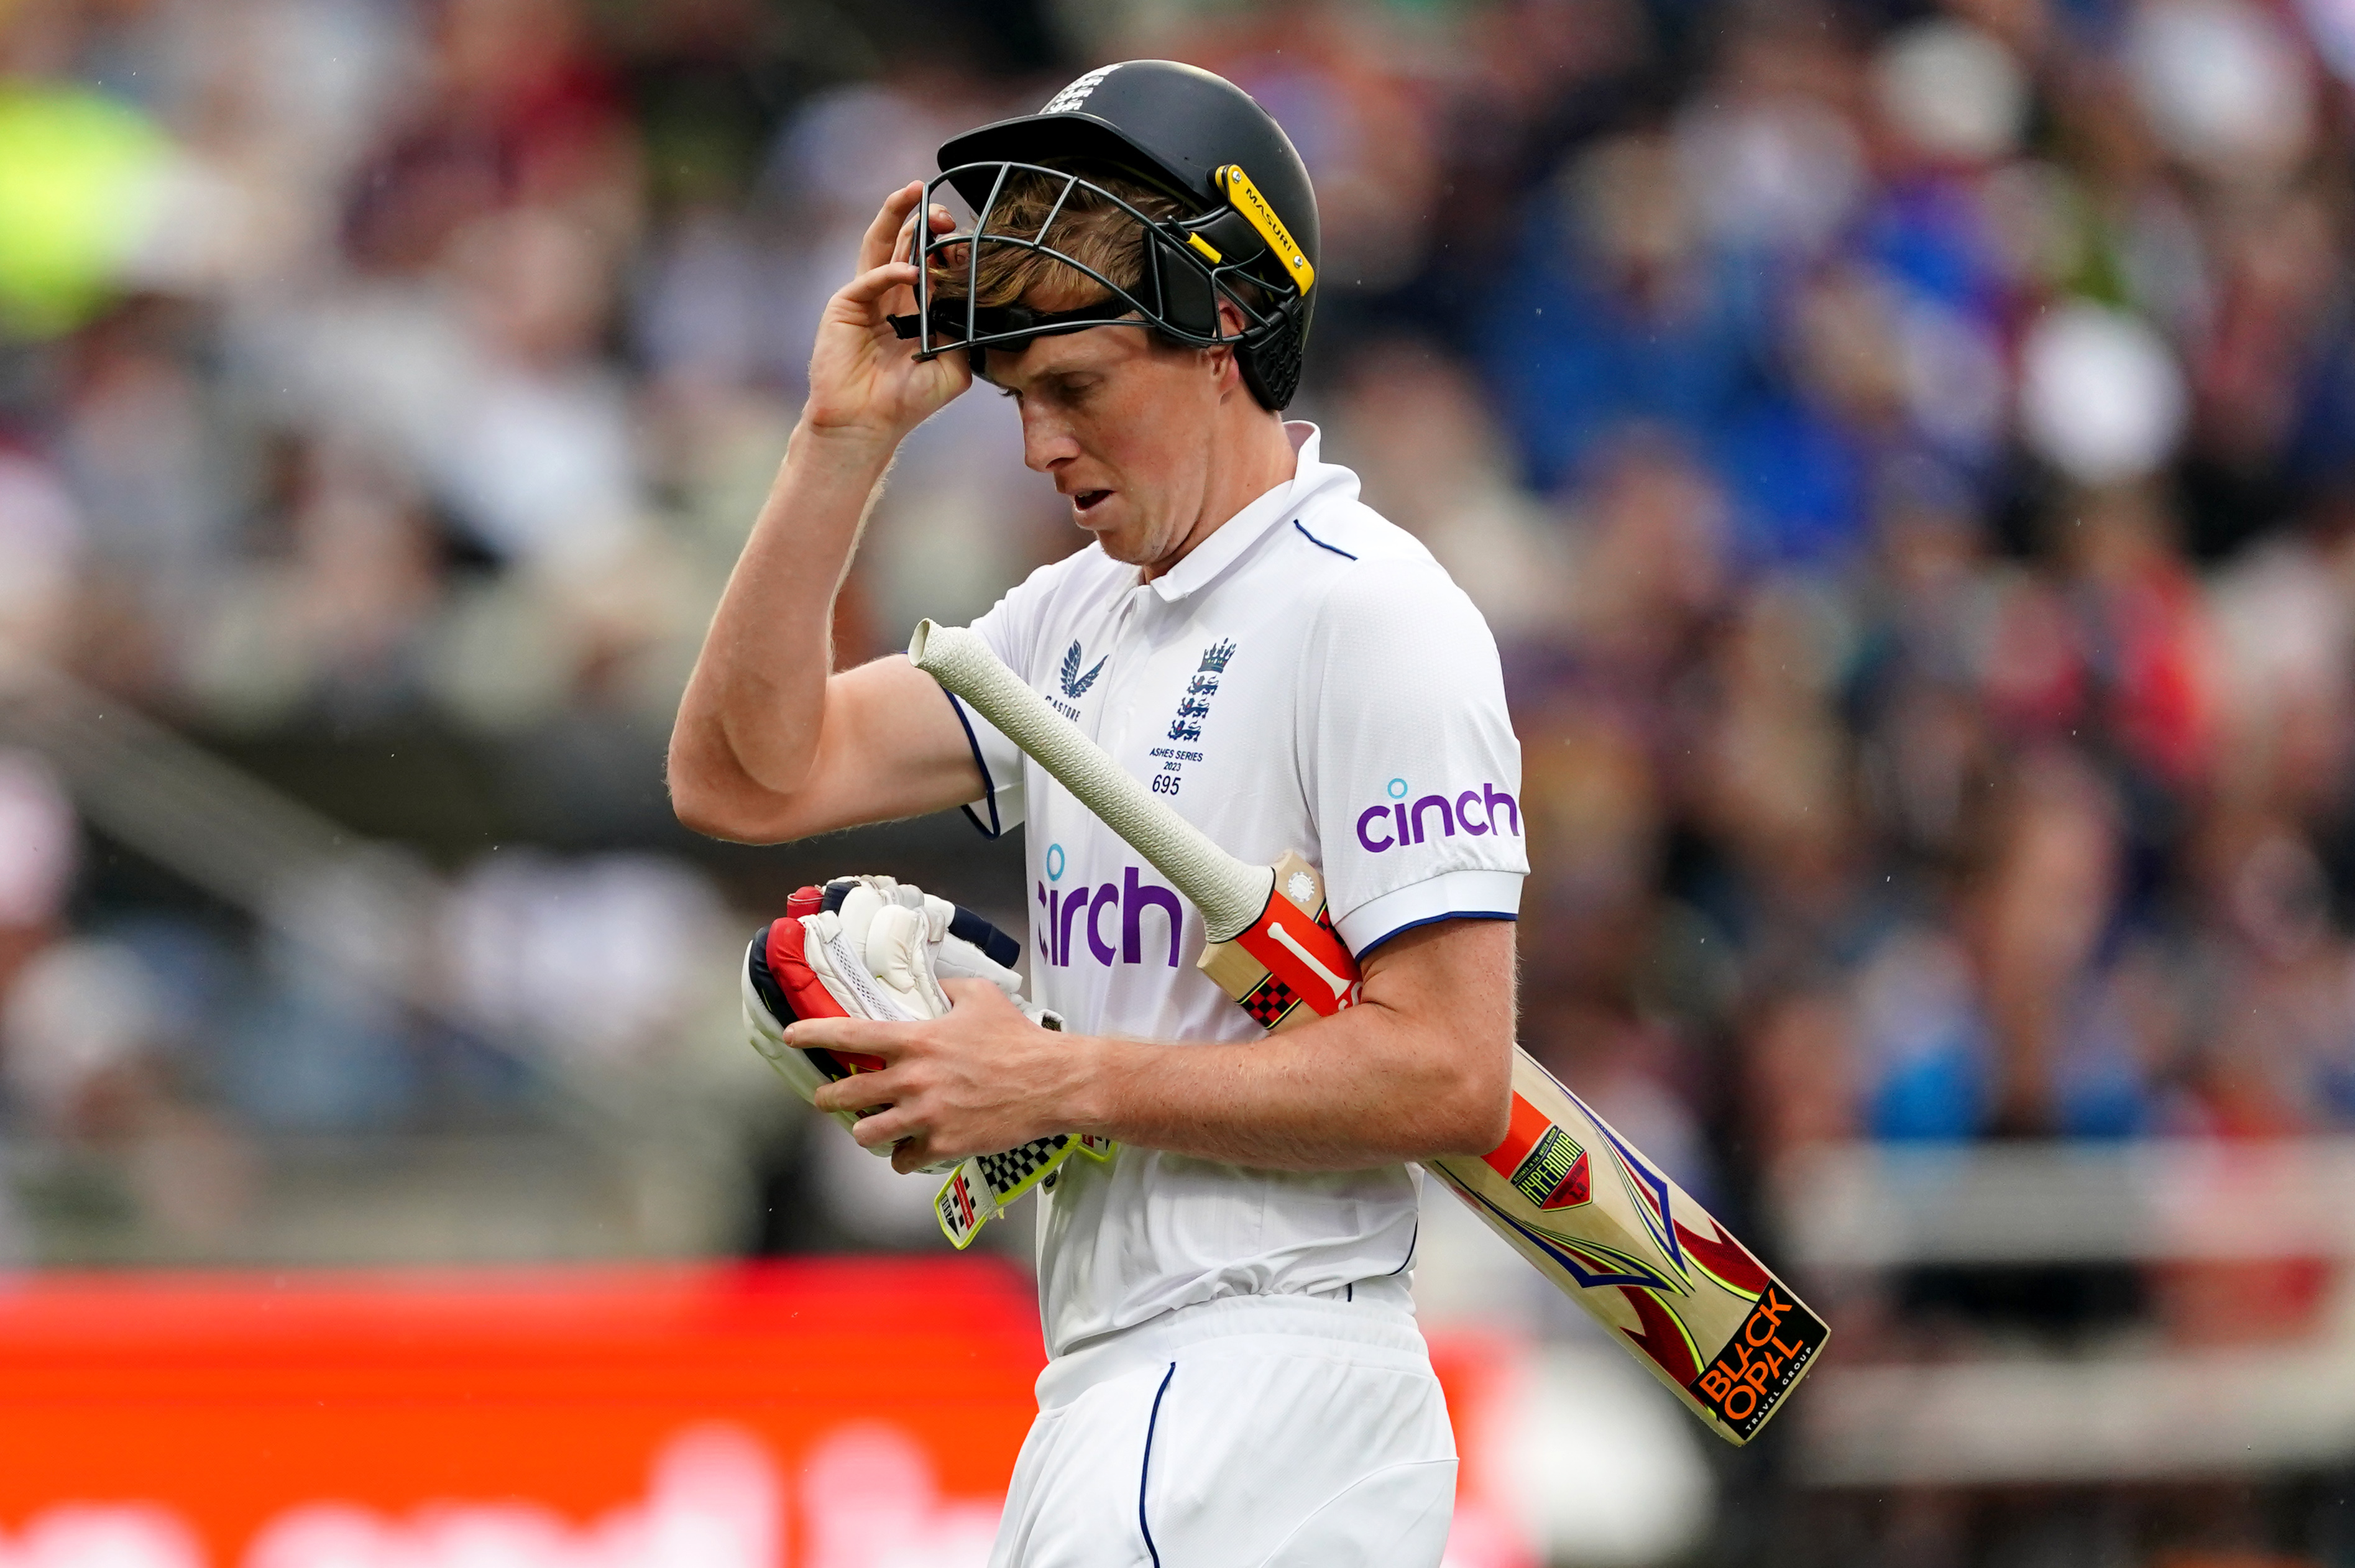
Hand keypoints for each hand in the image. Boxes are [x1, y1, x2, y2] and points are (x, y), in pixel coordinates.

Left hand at [796, 981, 1097, 1173]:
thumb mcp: (981, 997)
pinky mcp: (943, 1144)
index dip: (814, 1035)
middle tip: (826, 1098)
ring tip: (872, 1127)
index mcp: (916, 1040)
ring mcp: (926, 1115)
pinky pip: (905, 1159)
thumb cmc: (1019, 1037)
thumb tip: (934, 984)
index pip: (851, 1035)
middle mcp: (913, 1079)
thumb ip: (949, 988)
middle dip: (828, 1098)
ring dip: (866, 1130)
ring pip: (868, 1133)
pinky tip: (910, 1151)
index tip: (790, 1037)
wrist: (1051, 1082)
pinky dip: (905, 1157)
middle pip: (847, 1095)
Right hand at [801, 182, 971, 444]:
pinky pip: (869, 278)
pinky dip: (890, 272)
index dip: (946, 247)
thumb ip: (964, 334)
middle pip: (906, 243)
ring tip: (913, 191)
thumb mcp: (954, 369)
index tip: (964, 238)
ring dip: (897, 215)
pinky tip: (911, 273)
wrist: (867, 423)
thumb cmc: (906, 400)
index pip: (931, 262)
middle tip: (943, 210)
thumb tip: (977, 305)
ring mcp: (867, 297)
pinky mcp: (845, 306)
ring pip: (880, 244)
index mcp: (915, 306)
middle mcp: (890, 295)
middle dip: (925, 222)